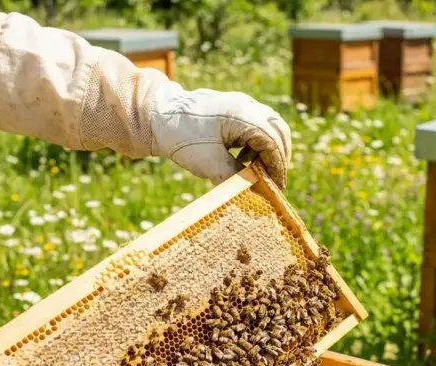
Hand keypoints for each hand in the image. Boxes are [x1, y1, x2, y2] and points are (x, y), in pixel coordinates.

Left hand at [151, 87, 291, 188]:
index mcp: (243, 115)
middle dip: (279, 158)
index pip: (273, 142)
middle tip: (273, 181)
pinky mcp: (234, 108)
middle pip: (279, 131)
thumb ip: (236, 177)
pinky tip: (242, 160)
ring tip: (255, 172)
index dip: (278, 167)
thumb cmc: (181, 137)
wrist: (156, 114)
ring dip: (268, 151)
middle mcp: (247, 105)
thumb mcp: (209, 164)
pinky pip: (257, 125)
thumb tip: (255, 191)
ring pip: (270, 127)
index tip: (277, 187)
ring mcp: (241, 104)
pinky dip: (257, 144)